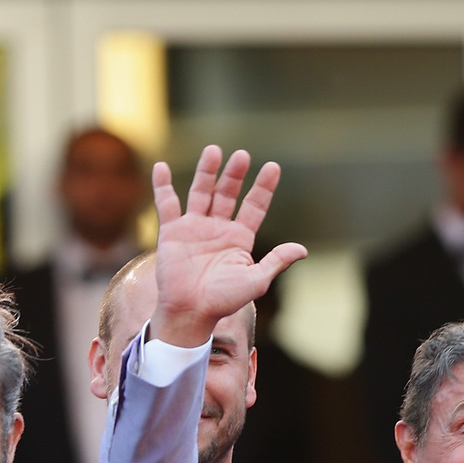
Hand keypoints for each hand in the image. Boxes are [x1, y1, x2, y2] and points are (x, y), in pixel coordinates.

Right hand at [149, 145, 307, 349]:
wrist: (190, 312)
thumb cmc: (224, 300)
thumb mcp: (256, 281)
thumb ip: (276, 261)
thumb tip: (302, 250)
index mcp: (239, 239)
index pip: (254, 206)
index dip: (263, 187)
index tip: (273, 167)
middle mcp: (218, 229)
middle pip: (228, 193)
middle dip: (235, 174)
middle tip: (242, 155)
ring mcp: (194, 228)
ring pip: (201, 192)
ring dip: (207, 172)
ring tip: (214, 150)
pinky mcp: (172, 232)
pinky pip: (167, 204)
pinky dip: (162, 186)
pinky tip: (161, 167)